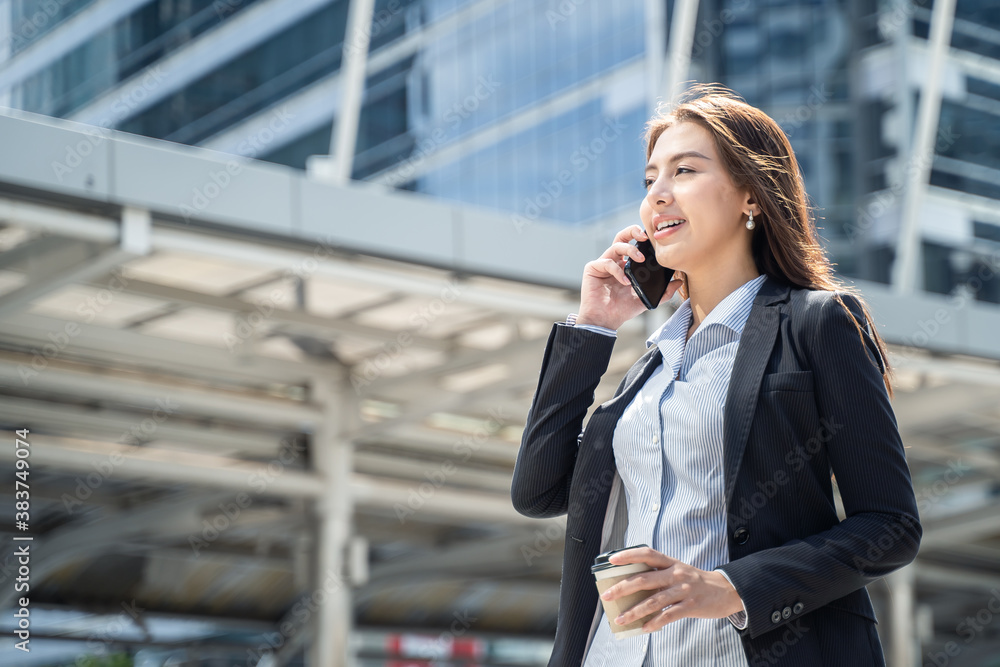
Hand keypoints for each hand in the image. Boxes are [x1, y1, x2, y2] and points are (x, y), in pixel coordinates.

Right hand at [577, 225, 683, 330]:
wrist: (605, 321)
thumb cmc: (623, 309)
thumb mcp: (646, 299)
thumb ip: (663, 292)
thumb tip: (680, 281)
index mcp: (626, 264)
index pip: (634, 244)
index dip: (642, 238)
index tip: (655, 239)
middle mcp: (614, 261)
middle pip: (622, 236)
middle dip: (633, 231)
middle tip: (645, 236)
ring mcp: (603, 263)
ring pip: (616, 245)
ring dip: (630, 249)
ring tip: (640, 259)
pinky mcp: (593, 269)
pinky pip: (607, 262)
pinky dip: (617, 271)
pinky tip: (625, 282)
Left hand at [599, 546, 743, 632]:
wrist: (726, 590)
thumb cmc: (696, 581)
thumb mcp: (679, 571)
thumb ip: (659, 575)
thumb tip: (632, 589)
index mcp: (671, 562)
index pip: (647, 554)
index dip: (629, 555)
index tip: (612, 560)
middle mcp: (676, 574)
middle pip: (644, 579)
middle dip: (622, 588)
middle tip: (606, 595)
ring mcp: (683, 590)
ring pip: (653, 601)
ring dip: (634, 611)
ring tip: (620, 618)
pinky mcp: (691, 606)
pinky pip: (668, 616)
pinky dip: (654, 622)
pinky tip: (643, 627)